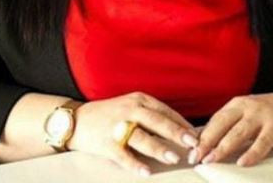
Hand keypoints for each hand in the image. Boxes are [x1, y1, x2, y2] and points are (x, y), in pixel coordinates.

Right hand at [67, 91, 199, 176]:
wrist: (75, 121)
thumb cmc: (109, 115)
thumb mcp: (131, 107)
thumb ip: (153, 117)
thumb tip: (182, 132)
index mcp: (138, 100)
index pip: (164, 111)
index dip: (181, 124)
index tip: (197, 136)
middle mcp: (129, 110)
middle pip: (156, 121)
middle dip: (175, 133)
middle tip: (192, 143)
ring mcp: (116, 126)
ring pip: (141, 137)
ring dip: (158, 148)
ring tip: (173, 157)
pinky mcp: (106, 143)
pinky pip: (123, 155)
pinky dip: (135, 164)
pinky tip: (146, 172)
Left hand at [188, 87, 272, 166]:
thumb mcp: (250, 114)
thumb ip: (233, 126)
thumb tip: (211, 143)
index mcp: (236, 104)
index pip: (214, 121)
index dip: (201, 136)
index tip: (189, 150)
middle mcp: (246, 106)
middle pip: (221, 125)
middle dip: (206, 142)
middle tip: (195, 157)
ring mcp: (261, 115)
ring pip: (237, 133)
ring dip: (222, 148)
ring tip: (211, 160)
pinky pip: (262, 142)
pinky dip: (251, 153)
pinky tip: (243, 162)